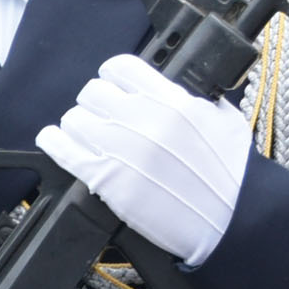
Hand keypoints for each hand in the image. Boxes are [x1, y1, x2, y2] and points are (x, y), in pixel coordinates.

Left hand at [37, 51, 252, 271]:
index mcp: (172, 100)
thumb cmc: (234, 177)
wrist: (233, 221)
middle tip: (104, 119)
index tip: (114, 88)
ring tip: (87, 137)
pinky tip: (54, 140)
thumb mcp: (225, 121)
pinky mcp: (106, 180)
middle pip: (92, 92)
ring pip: (74, 118)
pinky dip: (54, 142)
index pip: (120, 67)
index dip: (113, 78)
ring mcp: (121, 149)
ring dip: (79, 126)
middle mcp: (142, 118)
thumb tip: (176, 92)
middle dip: (96, 104)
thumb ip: (195, 101)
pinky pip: (63, 150)